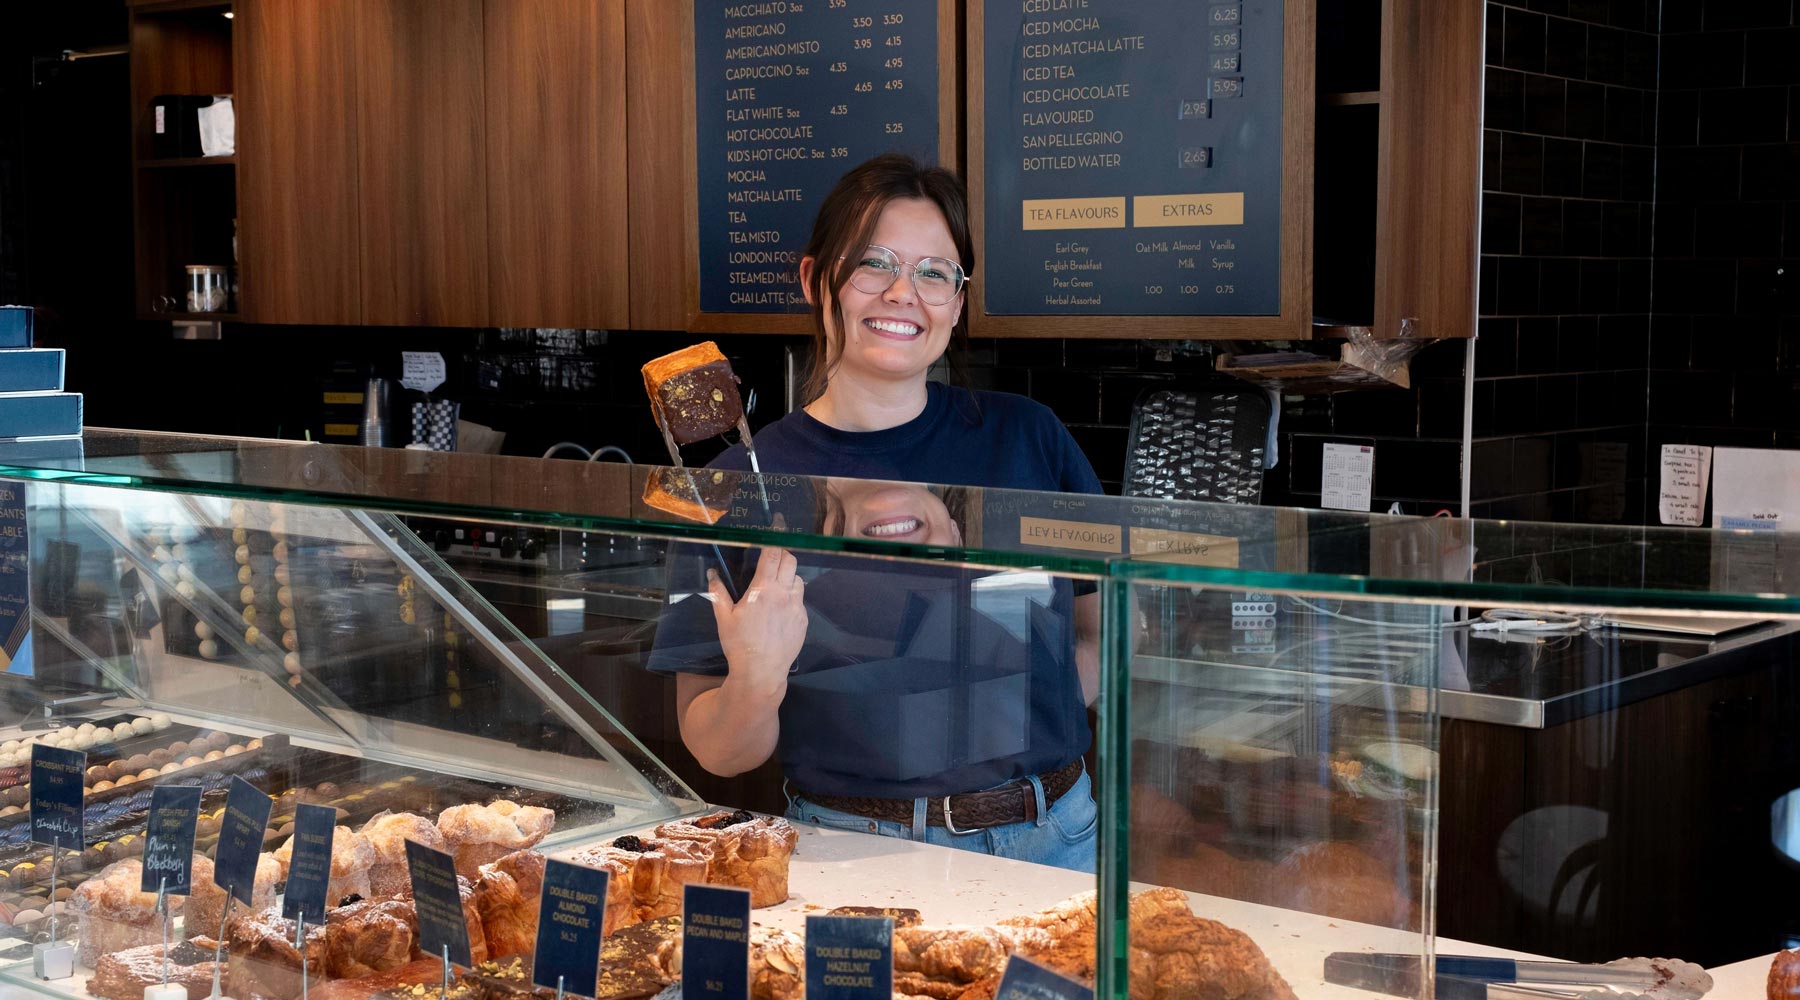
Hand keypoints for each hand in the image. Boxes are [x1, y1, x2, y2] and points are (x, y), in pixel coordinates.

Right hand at [708, 546, 806, 699]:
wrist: (761, 671)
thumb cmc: (739, 644)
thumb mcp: (723, 618)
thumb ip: (718, 592)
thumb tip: (712, 573)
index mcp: (763, 589)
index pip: (773, 554)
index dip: (772, 542)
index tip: (768, 538)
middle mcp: (784, 594)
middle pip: (790, 560)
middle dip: (782, 555)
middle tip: (771, 560)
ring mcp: (797, 607)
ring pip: (798, 579)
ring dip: (788, 575)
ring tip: (775, 585)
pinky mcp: (803, 620)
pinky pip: (800, 599)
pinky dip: (792, 597)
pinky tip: (780, 609)